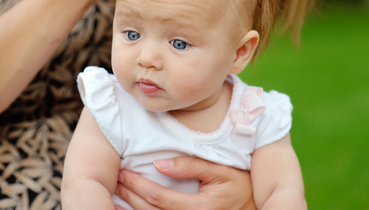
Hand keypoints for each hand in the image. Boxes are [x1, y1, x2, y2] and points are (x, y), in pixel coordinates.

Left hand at [116, 157, 255, 209]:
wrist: (254, 206)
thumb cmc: (239, 185)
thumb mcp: (221, 171)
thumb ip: (191, 166)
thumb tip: (159, 164)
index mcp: (198, 208)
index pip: (158, 198)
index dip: (138, 185)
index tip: (124, 172)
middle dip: (129, 195)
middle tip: (115, 180)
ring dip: (131, 208)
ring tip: (116, 195)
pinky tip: (131, 208)